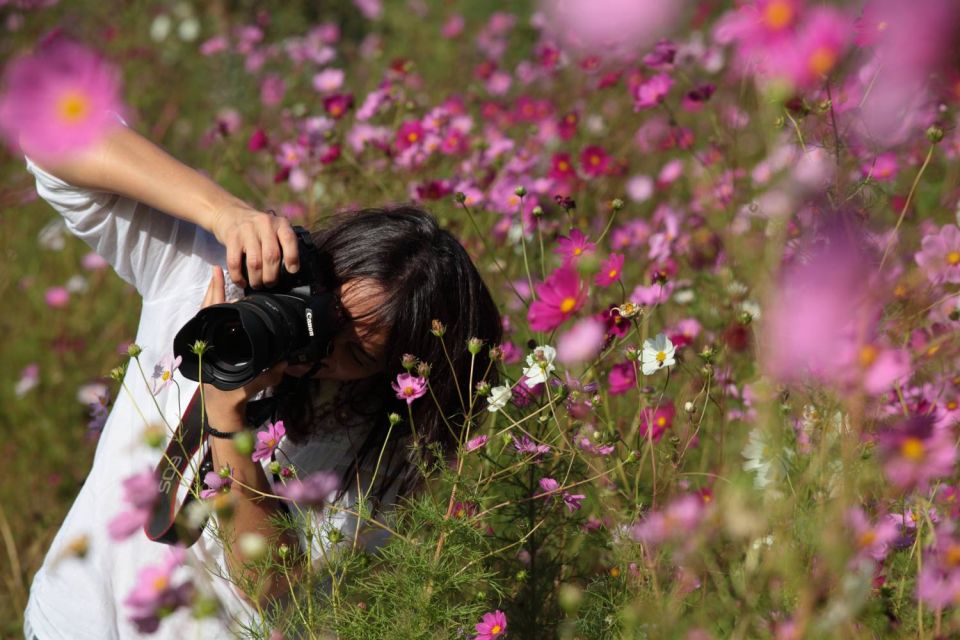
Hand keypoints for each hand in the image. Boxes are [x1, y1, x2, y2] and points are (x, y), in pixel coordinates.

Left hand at [200, 266, 287, 419]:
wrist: (221, 415)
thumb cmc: (231, 401)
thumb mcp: (248, 387)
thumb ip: (266, 375)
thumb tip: (284, 360)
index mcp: (208, 347)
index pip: (210, 313)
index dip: (215, 292)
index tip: (217, 273)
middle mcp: (205, 344)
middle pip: (207, 310)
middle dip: (213, 289)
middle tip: (218, 270)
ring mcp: (207, 347)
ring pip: (208, 317)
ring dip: (215, 299)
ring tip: (221, 281)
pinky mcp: (212, 351)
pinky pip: (213, 325)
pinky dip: (218, 312)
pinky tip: (228, 305)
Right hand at [210, 204, 299, 288]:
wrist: (232, 214)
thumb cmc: (259, 229)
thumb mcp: (275, 229)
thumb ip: (283, 243)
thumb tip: (292, 270)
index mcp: (279, 223)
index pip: (289, 239)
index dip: (292, 257)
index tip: (292, 271)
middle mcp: (264, 224)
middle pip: (271, 256)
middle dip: (272, 276)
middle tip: (270, 284)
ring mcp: (247, 230)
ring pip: (254, 262)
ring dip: (256, 279)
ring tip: (257, 285)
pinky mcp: (232, 238)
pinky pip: (235, 263)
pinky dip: (238, 277)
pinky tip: (242, 282)